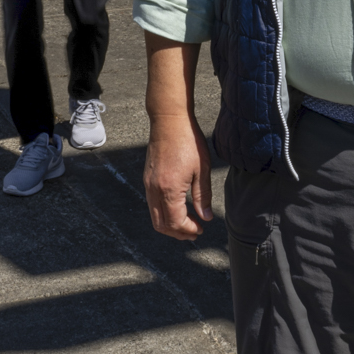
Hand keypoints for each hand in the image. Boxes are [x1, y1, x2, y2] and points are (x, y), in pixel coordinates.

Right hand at [144, 113, 214, 239]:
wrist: (169, 120)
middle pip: (161, 225)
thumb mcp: (201, 169)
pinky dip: (163, 213)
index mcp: (169, 189)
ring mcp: (148, 184)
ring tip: (187, 223)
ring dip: (170, 224)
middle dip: (178, 233)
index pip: (175, 222)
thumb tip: (206, 217)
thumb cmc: (188, 141)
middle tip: (194, 232)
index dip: (188, 230)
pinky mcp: (147, 178)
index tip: (201, 229)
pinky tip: (177, 208)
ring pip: (154, 216)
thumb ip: (203, 196)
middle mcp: (154, 189)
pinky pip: (152, 204)